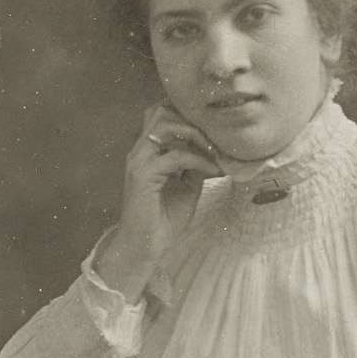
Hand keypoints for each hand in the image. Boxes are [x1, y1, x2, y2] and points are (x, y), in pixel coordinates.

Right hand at [94, 104, 220, 298]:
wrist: (146, 246)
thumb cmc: (164, 218)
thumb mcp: (187, 185)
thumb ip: (197, 165)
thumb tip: (217, 149)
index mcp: (147, 151)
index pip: (162, 114)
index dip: (188, 116)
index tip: (214, 132)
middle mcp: (140, 151)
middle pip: (161, 111)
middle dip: (192, 119)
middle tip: (215, 138)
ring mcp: (139, 161)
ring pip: (165, 124)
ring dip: (195, 134)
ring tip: (214, 151)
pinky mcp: (143, 175)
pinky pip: (175, 156)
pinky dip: (198, 161)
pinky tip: (212, 172)